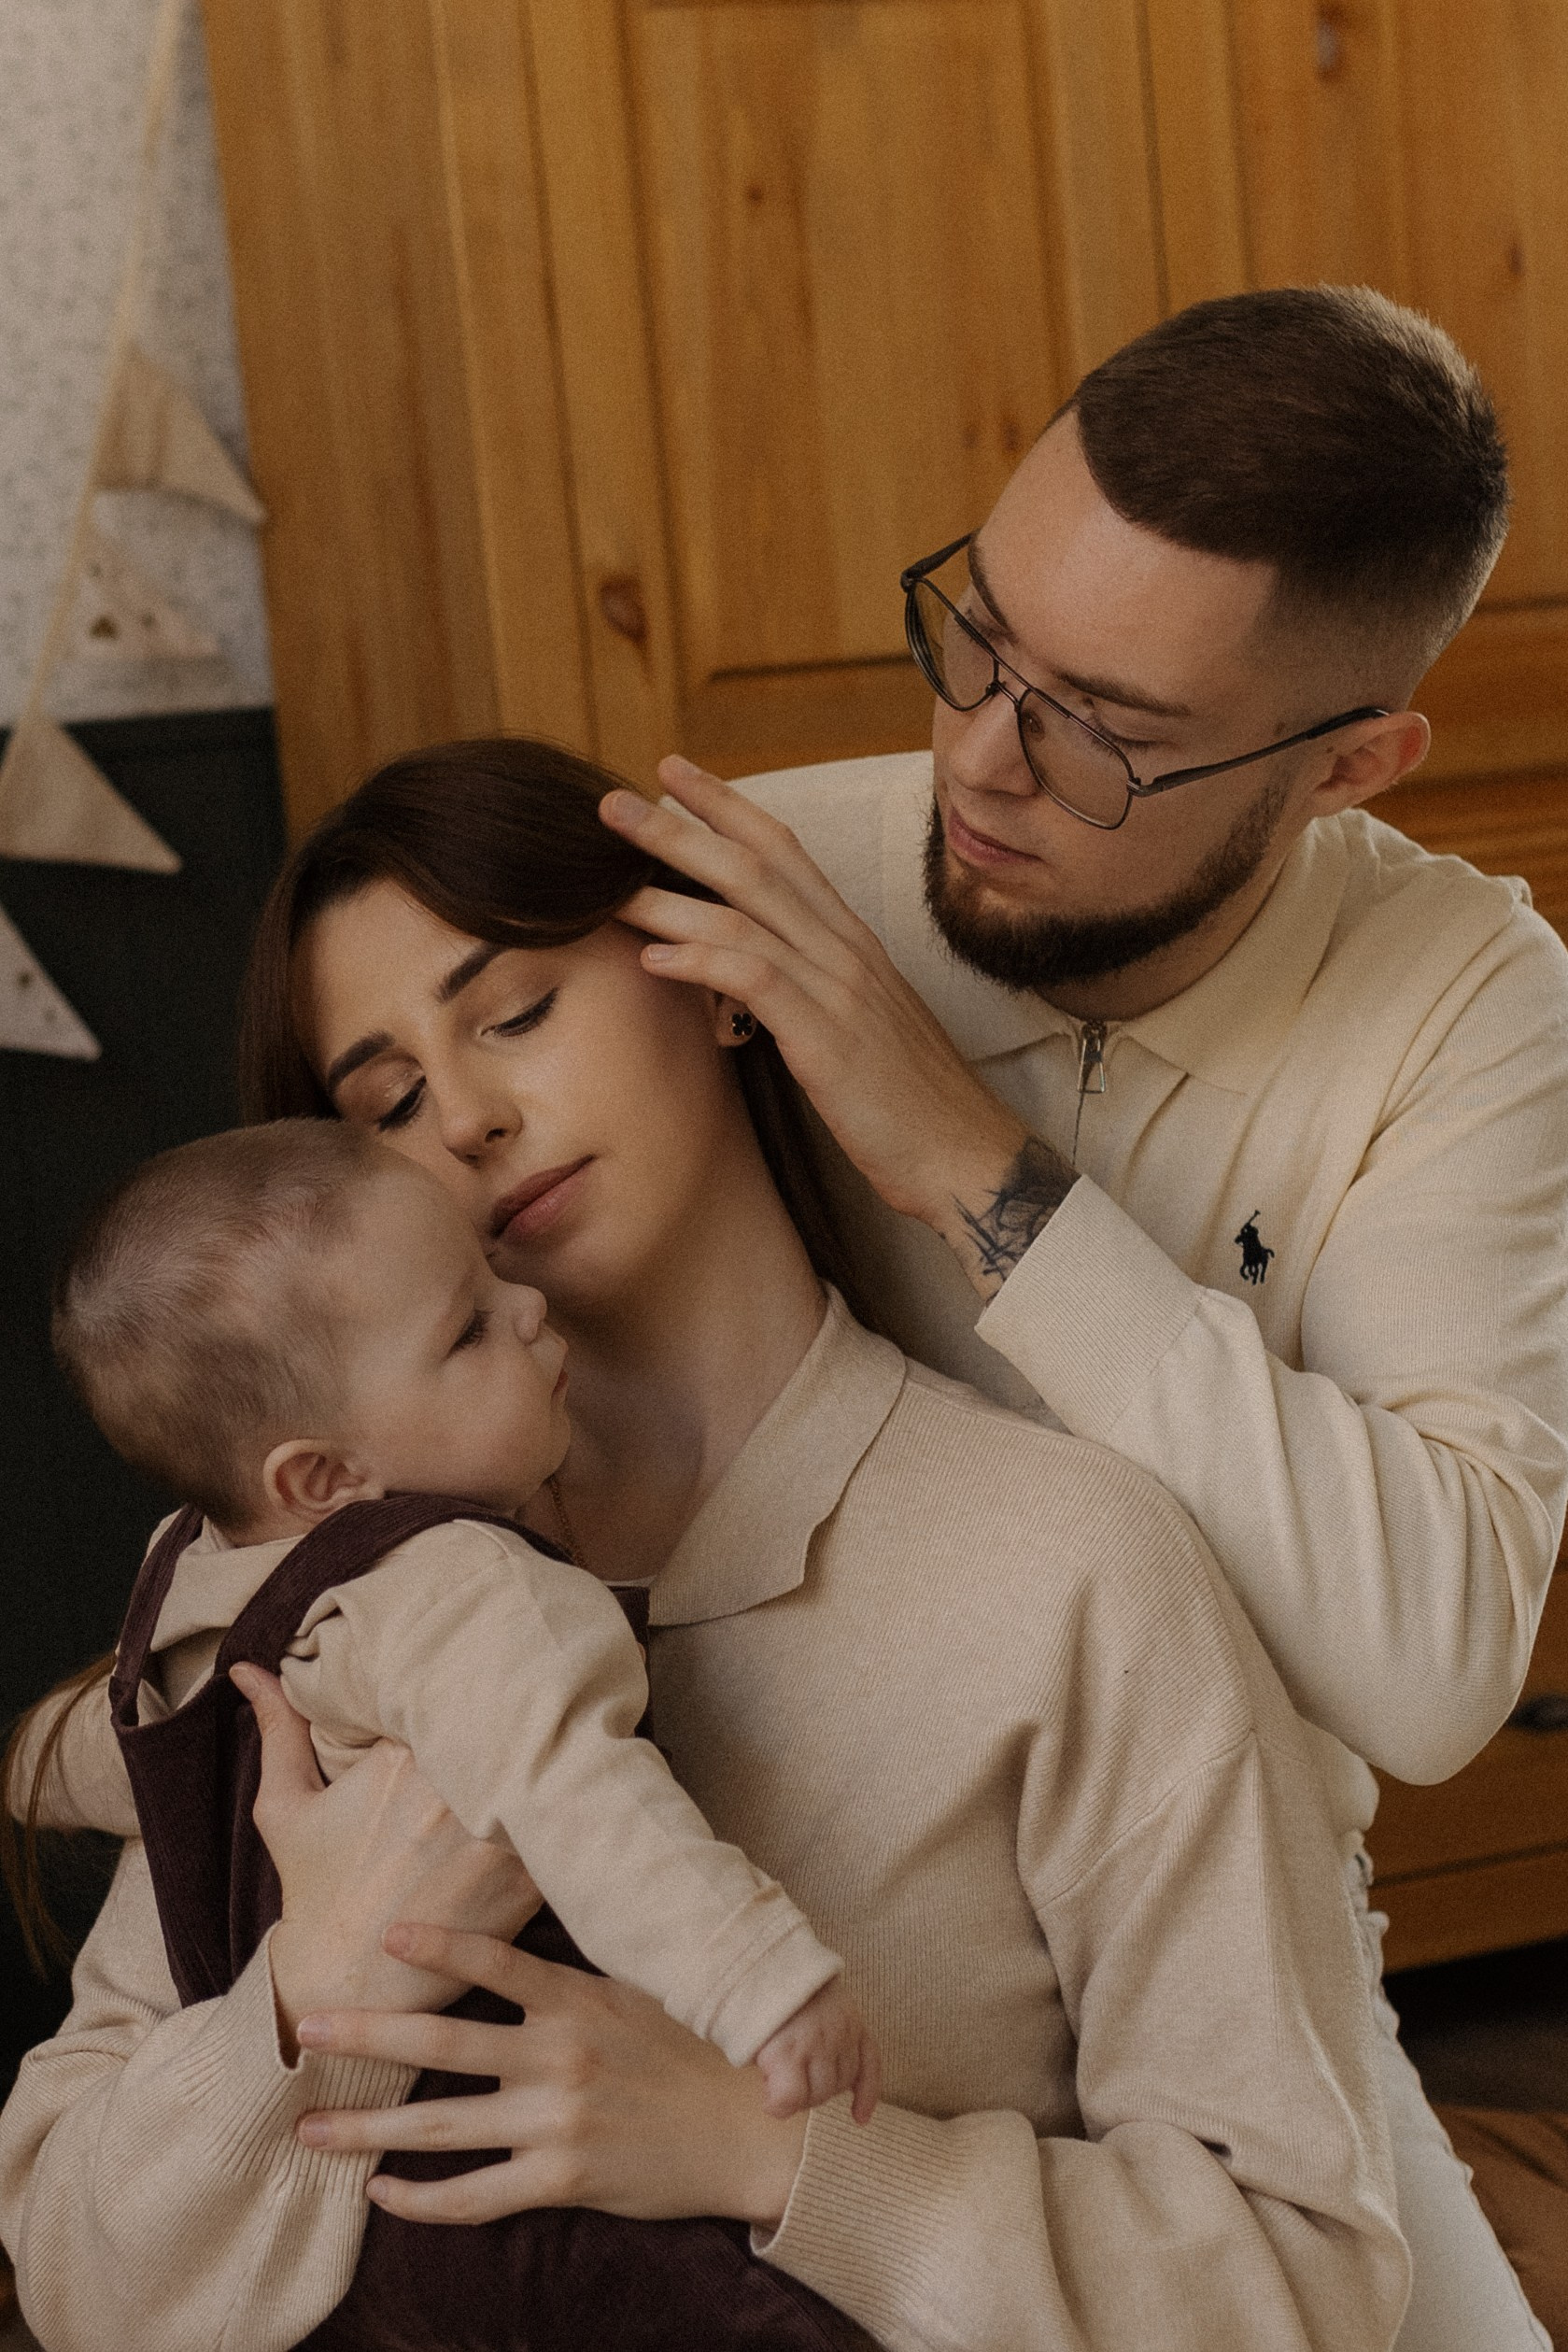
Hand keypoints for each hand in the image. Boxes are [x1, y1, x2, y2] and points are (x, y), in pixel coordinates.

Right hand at [233, 1666, 542, 2055]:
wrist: (346, 1985)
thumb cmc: (313, 1890)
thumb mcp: (285, 1806)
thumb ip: (278, 1727)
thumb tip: (245, 1666)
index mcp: (402, 1759)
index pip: (459, 1692)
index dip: (480, 1679)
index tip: (496, 1670)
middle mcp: (452, 1791)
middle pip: (511, 1724)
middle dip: (526, 1709)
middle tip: (545, 1693)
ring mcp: (494, 1837)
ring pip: (548, 1768)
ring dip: (558, 1755)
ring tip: (578, 1738)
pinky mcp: (526, 1882)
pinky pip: (566, 1827)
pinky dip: (572, 1812)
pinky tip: (575, 1802)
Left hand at [294, 1923, 807, 2229]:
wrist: (749, 2132)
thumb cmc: (691, 2052)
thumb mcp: (638, 1992)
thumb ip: (572, 1981)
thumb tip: (511, 1945)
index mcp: (579, 2000)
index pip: (495, 1962)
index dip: (438, 1947)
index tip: (385, 1938)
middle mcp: (560, 2057)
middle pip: (442, 2045)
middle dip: (366, 2035)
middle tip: (306, 2029)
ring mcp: (557, 2124)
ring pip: (440, 2129)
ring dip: (365, 2129)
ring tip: (311, 2128)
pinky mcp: (561, 2181)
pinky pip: (473, 2197)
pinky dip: (419, 2199)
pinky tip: (381, 2191)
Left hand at [600, 760, 1040, 1264]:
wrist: (966, 1156)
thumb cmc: (909, 1102)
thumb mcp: (857, 1026)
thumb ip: (810, 987)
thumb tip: (754, 975)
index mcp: (851, 941)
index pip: (784, 851)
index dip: (727, 807)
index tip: (672, 774)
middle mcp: (845, 950)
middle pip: (754, 867)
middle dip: (680, 830)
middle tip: (612, 803)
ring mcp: (839, 990)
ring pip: (744, 917)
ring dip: (667, 895)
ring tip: (604, 882)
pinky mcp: (828, 1039)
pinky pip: (757, 981)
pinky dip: (701, 962)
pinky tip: (652, 959)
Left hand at [754, 1977, 879, 2124]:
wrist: (782, 1958)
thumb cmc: (758, 2001)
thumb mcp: (746, 2034)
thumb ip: (764, 2067)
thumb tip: (776, 2095)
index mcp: (785, 2046)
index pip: (789, 2098)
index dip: (776, 2106)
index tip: (768, 2099)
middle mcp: (817, 2043)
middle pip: (818, 2095)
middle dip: (801, 2097)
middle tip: (788, 2083)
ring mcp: (841, 2034)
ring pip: (843, 2083)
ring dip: (826, 2090)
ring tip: (808, 2079)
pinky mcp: (858, 2025)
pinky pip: (871, 2065)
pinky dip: (868, 2094)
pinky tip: (859, 2116)